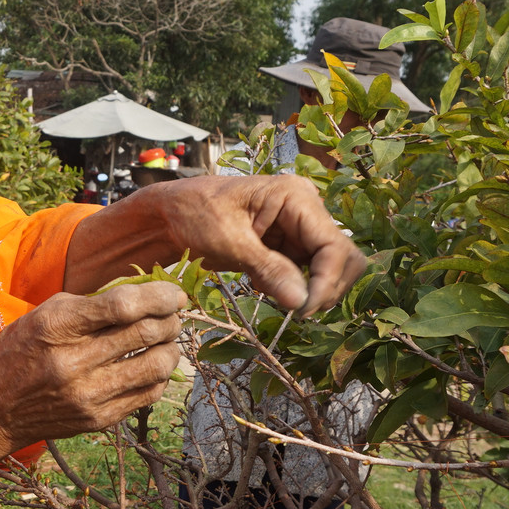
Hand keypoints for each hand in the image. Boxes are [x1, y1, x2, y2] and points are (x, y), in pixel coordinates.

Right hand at [0, 281, 186, 452]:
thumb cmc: (20, 352)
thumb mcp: (44, 314)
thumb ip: (90, 302)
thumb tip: (144, 290)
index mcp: (56, 327)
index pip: (123, 306)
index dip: (158, 296)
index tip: (173, 294)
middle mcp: (73, 362)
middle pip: (146, 333)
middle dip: (170, 319)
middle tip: (173, 314)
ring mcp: (88, 395)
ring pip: (156, 366)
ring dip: (171, 347)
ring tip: (166, 339)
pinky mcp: (99, 419)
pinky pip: (149, 393)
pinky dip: (159, 375)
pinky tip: (151, 364)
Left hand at [65, 175, 366, 316]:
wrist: (166, 216)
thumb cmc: (191, 214)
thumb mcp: (227, 242)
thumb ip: (268, 269)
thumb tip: (301, 301)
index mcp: (294, 196)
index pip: (334, 246)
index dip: (327, 282)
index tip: (304, 310)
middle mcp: (305, 209)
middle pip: (342, 259)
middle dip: (324, 288)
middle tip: (295, 312)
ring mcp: (298, 229)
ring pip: (327, 270)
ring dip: (308, 291)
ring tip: (272, 295)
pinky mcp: (287, 247)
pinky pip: (306, 275)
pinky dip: (292, 289)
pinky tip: (263, 286)